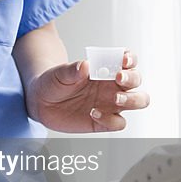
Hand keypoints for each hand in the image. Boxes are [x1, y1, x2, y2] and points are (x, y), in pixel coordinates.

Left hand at [26, 52, 149, 131]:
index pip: (128, 60)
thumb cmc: (53, 82)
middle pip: (137, 80)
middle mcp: (112, 86)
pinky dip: (111, 120)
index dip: (130, 58)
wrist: (42, 102)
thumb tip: (85, 65)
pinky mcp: (104, 122)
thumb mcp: (58, 73)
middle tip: (117, 78)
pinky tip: (94, 113)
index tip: (123, 60)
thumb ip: (71, 70)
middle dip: (132, 78)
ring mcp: (110, 104)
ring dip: (132, 99)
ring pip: (138, 101)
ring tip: (115, 98)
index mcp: (106, 69)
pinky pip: (119, 123)